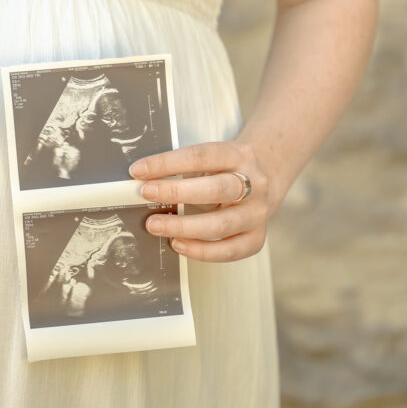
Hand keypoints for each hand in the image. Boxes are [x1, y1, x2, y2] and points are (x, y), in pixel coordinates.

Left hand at [128, 141, 278, 262]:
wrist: (267, 176)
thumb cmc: (228, 168)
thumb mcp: (212, 158)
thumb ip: (183, 168)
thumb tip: (142, 180)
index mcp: (238, 156)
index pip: (201, 156)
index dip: (167, 163)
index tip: (139, 170)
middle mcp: (253, 183)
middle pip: (216, 189)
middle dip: (176, 192)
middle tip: (146, 194)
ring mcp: (257, 212)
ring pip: (221, 224)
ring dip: (184, 227)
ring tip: (156, 225)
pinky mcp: (257, 236)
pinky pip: (230, 250)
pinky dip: (201, 251)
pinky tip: (178, 244)